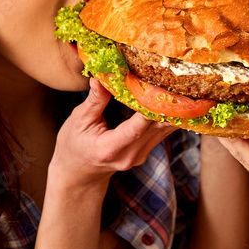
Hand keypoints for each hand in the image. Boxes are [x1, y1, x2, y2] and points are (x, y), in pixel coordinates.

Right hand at [50, 79, 176, 191]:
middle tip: (171, 80)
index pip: (134, 130)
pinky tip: (167, 99)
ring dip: (169, 109)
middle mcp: (128, 156)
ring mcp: (140, 156)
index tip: (157, 91)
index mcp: (109, 149)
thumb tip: (101, 76)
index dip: (148, 111)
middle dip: (164, 105)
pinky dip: (164, 115)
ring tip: (174, 85)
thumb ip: (95, 100)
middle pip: (154, 128)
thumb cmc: (74, 144)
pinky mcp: (146, 152)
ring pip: (163, 129)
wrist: (80, 172)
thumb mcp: (79, 120)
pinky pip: (161, 131)